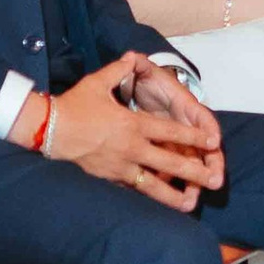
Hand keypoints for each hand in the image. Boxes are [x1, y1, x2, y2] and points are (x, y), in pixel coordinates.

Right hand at [44, 54, 220, 208]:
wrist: (49, 130)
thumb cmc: (74, 105)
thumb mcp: (97, 83)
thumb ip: (118, 70)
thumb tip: (131, 57)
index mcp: (133, 124)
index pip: (170, 131)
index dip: (193, 136)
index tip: (212, 142)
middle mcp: (131, 148)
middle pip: (169, 162)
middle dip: (194, 171)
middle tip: (215, 180)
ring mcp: (120, 167)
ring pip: (153, 185)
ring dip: (174, 195)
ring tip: (191, 204)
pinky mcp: (108, 179)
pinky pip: (132, 190)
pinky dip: (147, 198)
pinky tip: (159, 206)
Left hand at [125, 57, 225, 194]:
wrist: (139, 89)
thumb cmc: (146, 81)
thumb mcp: (143, 72)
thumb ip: (139, 66)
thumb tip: (133, 57)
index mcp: (184, 107)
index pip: (201, 118)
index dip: (207, 129)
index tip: (213, 141)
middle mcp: (185, 127)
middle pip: (203, 149)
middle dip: (209, 166)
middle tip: (214, 181)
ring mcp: (177, 142)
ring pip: (189, 165)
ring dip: (192, 182)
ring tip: (191, 202)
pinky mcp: (165, 152)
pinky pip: (170, 170)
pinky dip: (170, 184)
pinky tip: (170, 199)